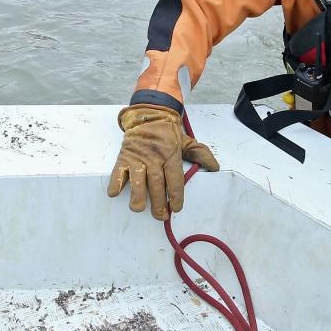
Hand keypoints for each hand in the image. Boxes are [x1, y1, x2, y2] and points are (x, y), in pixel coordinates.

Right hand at [106, 105, 218, 220]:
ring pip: (137, 181)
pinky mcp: (124, 157)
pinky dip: (115, 184)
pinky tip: (115, 194)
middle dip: (158, 204)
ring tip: (139, 208)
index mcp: (171, 155)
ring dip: (137, 198)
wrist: (148, 114)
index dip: (176, 196)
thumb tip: (215, 167)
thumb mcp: (187, 140)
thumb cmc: (168, 132)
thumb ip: (200, 154)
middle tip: (160, 216)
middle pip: (157, 185)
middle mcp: (154, 158)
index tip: (176, 208)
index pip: (175, 179)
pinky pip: (118, 172)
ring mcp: (137, 158)